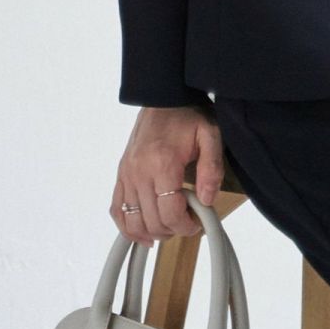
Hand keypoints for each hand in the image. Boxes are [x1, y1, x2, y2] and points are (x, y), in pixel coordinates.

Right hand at [111, 103, 225, 247]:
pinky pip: (116, 209)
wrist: (163, 96)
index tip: (197, 222)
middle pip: (151, 221)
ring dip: (152, 232)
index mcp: (162, 162)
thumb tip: (207, 199)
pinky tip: (143, 232)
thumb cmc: (188, 115)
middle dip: (173, 229)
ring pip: (132, 221)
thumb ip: (212, 168)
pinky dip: (127, 227)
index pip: (169, 213)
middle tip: (188, 221)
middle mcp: (139, 171)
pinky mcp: (121, 173)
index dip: (186, 226)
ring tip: (170, 226)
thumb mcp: (210, 135)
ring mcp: (127, 173)